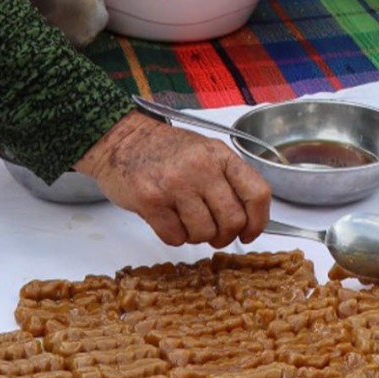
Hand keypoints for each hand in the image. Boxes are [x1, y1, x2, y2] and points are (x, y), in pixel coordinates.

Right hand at [75, 111, 271, 247]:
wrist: (120, 140)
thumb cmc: (165, 151)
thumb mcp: (205, 153)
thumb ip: (228, 180)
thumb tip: (248, 221)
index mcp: (221, 156)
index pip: (257, 193)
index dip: (258, 221)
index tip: (250, 233)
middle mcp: (202, 168)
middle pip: (232, 220)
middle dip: (225, 236)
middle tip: (214, 235)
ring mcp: (175, 184)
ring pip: (204, 233)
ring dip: (197, 236)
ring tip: (185, 222)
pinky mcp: (150, 200)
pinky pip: (175, 237)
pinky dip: (174, 237)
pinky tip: (168, 220)